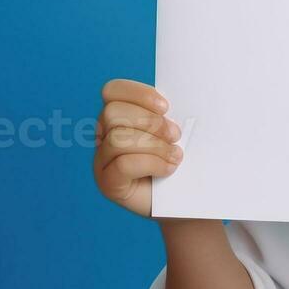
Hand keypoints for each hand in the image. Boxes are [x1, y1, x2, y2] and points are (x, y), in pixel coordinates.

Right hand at [93, 79, 183, 217]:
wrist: (185, 198)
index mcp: (120, 115)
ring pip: (118, 139)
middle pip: (112, 113)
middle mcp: (104, 135)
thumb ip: (168, 114)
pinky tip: (168, 170)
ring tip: (175, 156)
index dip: (139, 94)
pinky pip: (123, 165)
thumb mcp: (177, 131)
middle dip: (150, 122)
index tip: (166, 107)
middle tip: (176, 135)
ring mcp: (103, 160)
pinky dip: (152, 164)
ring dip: (155, 146)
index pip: (113, 90)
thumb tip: (182, 100)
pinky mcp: (108, 183)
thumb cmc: (182, 160)